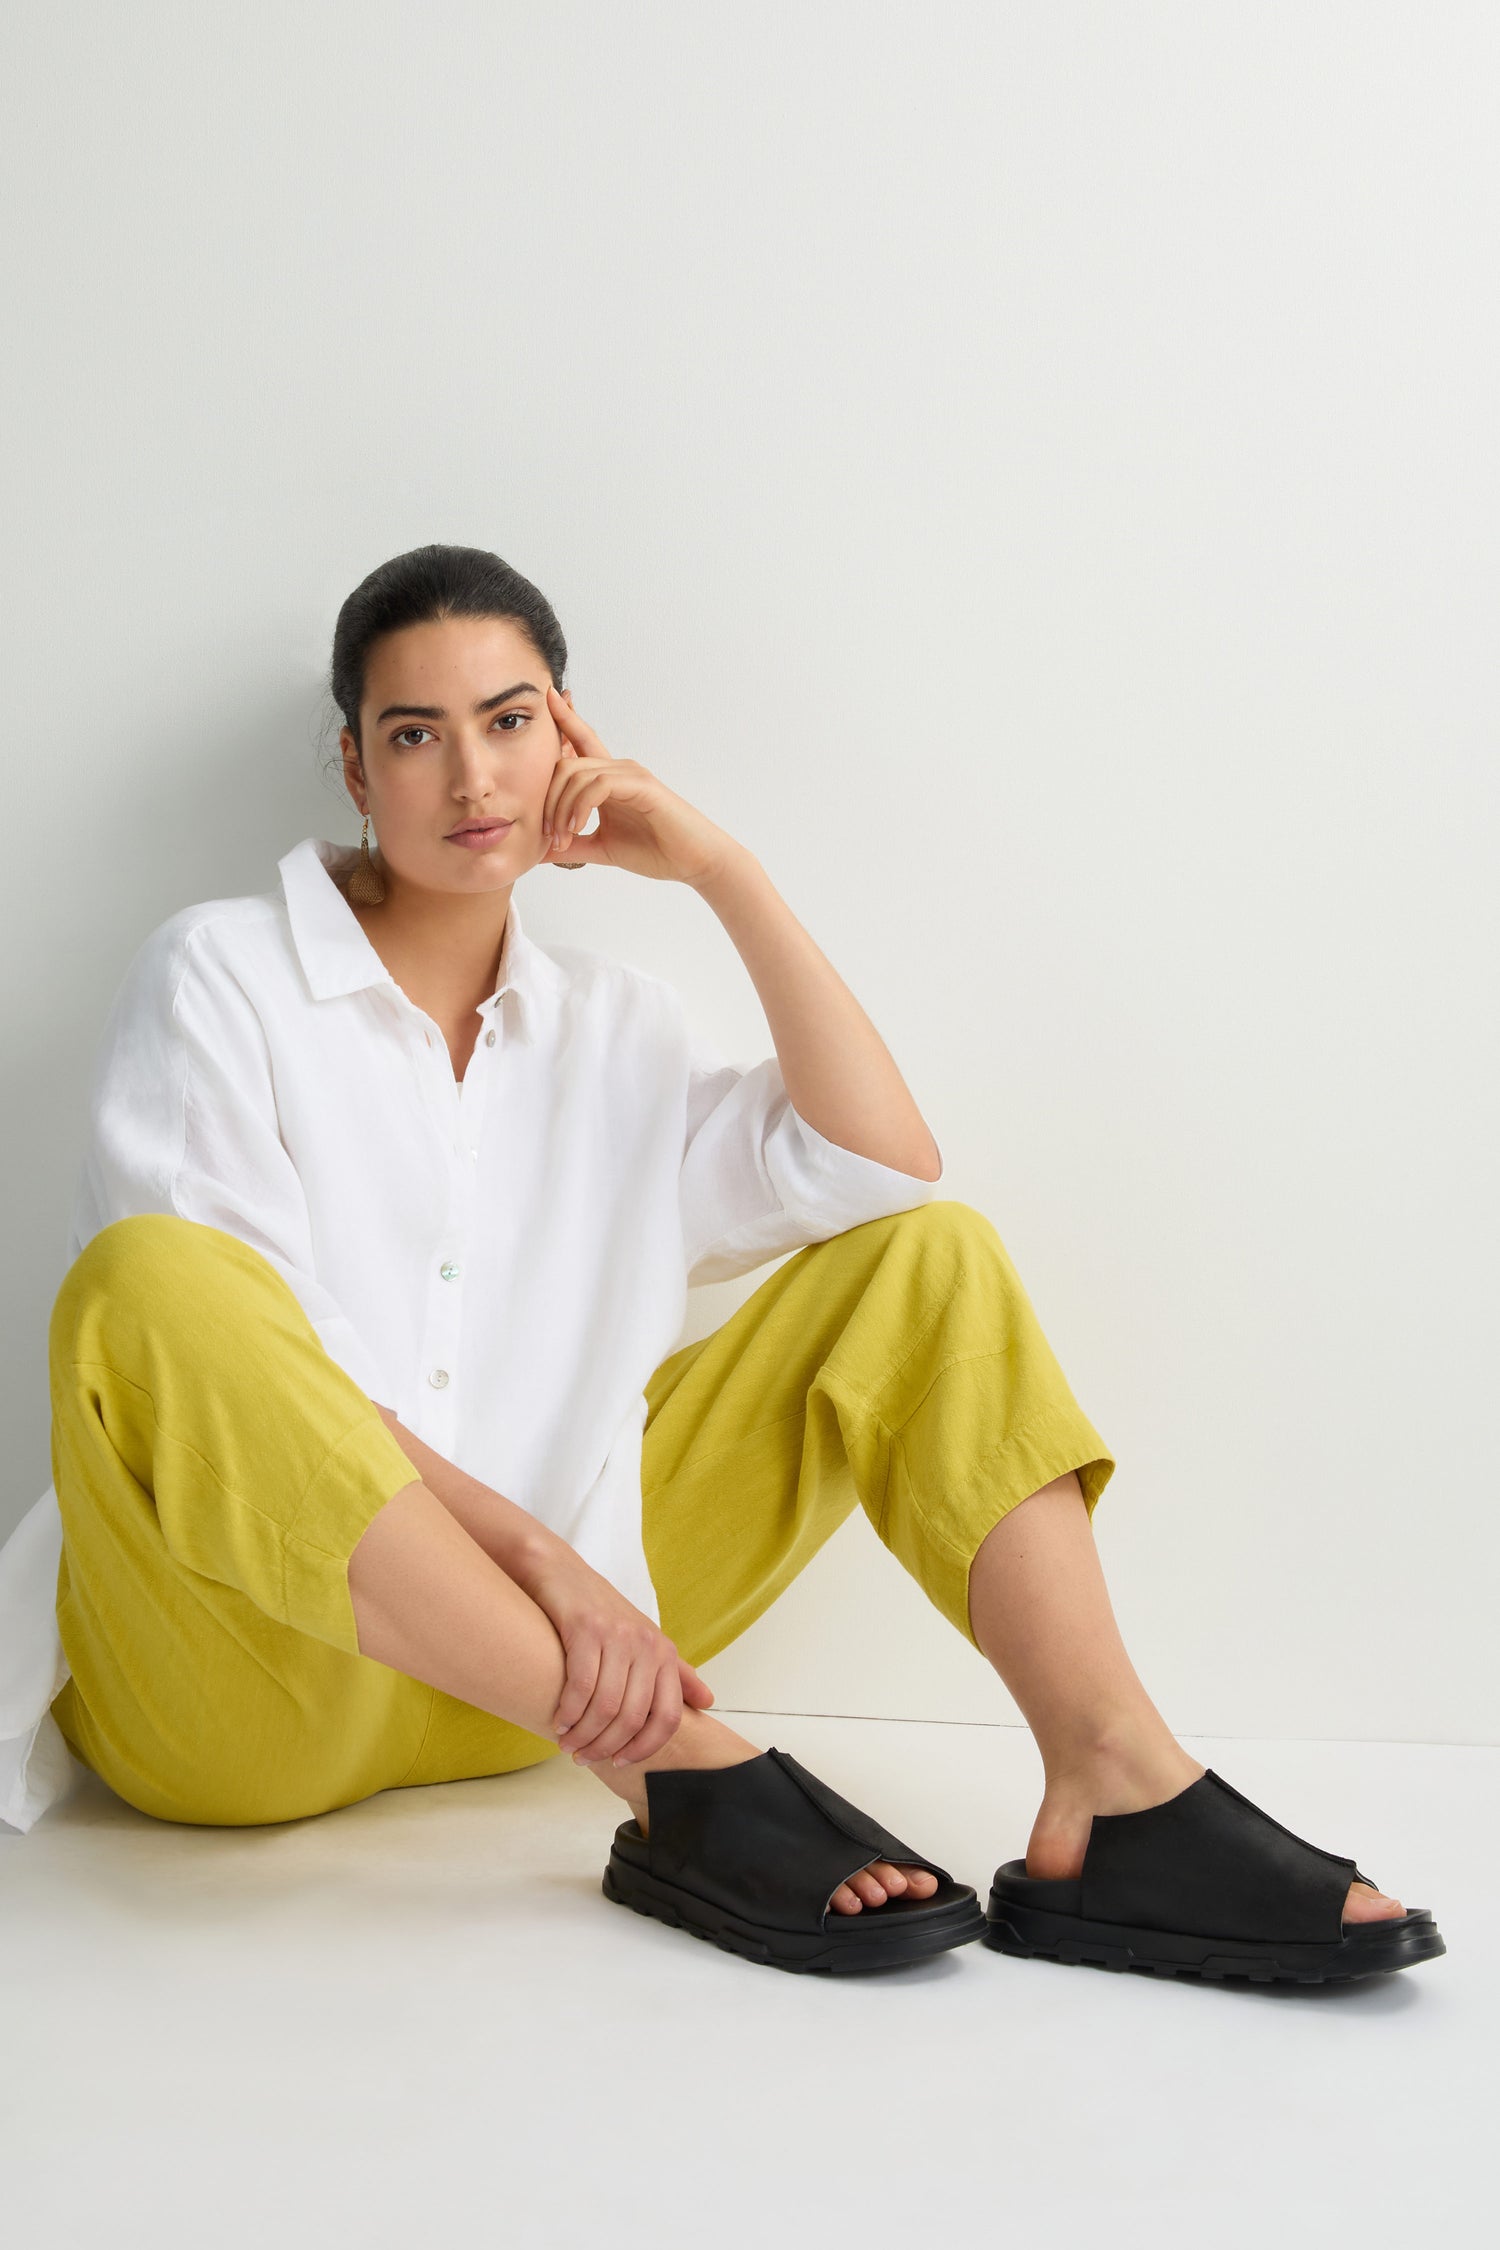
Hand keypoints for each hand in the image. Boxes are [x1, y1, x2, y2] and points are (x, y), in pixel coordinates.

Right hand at [525, 1547, 716, 1766]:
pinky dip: (568, 1711)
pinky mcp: (587, 1629)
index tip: (621, 1762)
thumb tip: (709, 1702)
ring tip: (568, 1744)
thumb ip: (677, 1673)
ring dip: (583, 1734)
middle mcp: (647, 1644)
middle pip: (633, 1717)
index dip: (645, 1747)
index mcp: (665, 1653)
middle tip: (583, 1758)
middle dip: (606, 1746)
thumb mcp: (646, 1640)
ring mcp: (618, 1636)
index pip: (667, 1716)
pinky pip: (581, 1685)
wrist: (561, 1573)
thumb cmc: (603, 1613)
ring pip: (606, 1706)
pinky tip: (558, 1722)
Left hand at [541, 684, 739, 887]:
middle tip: (550, 837)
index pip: (581, 741)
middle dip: (547, 801)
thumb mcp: (602, 848)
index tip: (546, 695)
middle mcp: (618, 769)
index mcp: (609, 779)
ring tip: (564, 840)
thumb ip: (573, 844)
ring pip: (576, 775)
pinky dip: (580, 807)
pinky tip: (578, 829)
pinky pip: (598, 786)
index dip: (564, 717)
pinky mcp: (641, 786)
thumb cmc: (656, 851)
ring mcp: (630, 774)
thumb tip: (540, 850)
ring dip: (561, 810)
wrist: (695, 861)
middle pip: (565, 765)